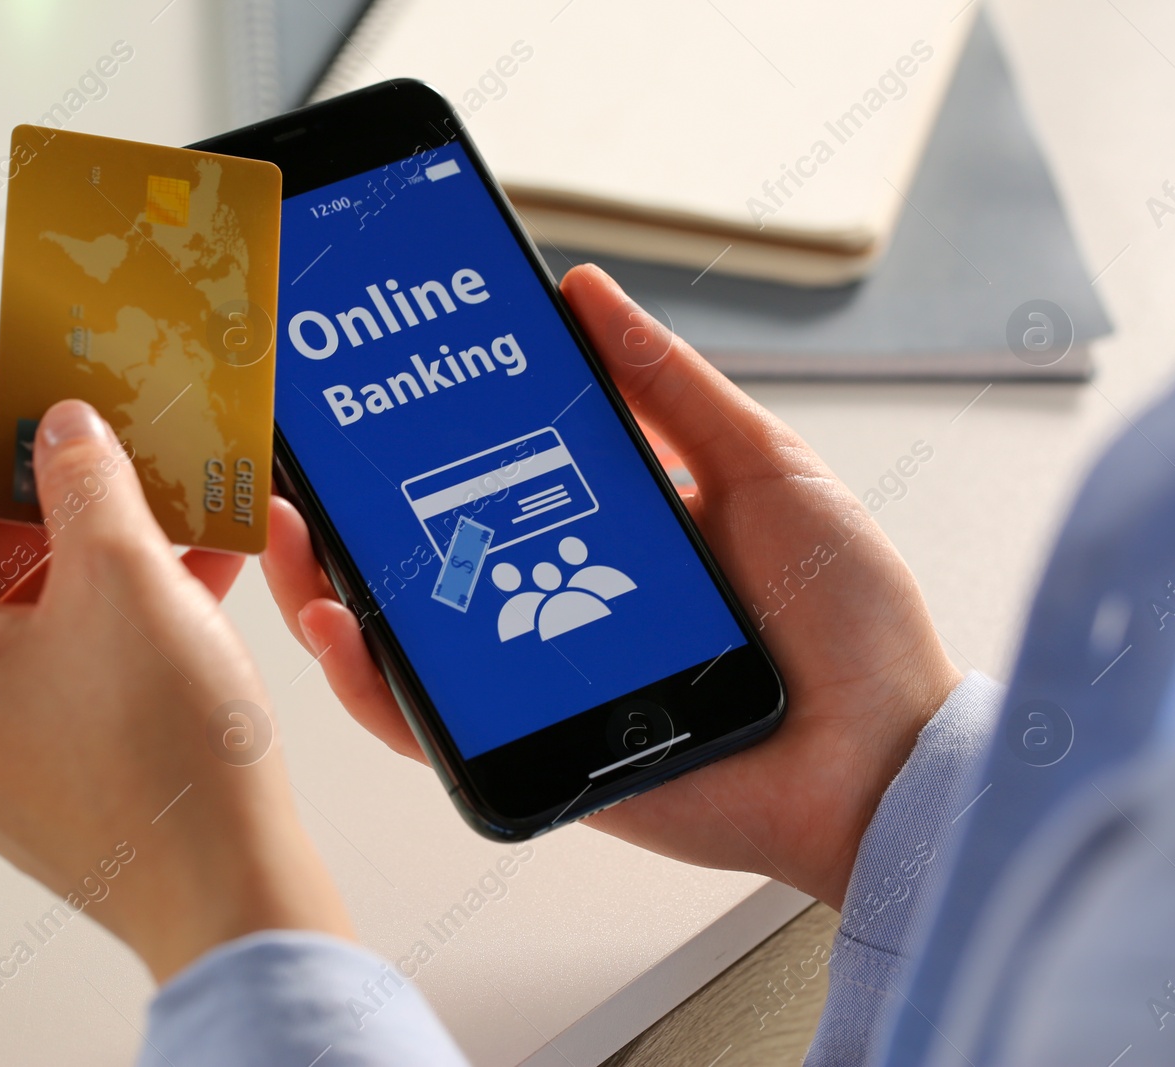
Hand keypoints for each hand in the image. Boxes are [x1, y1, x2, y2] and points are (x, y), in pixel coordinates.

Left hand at [0, 400, 351, 981]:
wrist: (227, 890)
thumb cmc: (162, 758)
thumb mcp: (125, 576)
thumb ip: (86, 482)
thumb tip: (63, 432)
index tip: (34, 419)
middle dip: (44, 503)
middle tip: (106, 460)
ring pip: (27, 620)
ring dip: (94, 556)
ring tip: (166, 514)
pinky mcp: (56, 775)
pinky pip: (70, 668)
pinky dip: (120, 615)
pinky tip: (195, 581)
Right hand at [261, 264, 961, 909]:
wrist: (882, 756)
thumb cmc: (844, 619)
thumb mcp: (761, 467)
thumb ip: (669, 389)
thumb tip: (584, 295)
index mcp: (602, 529)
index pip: (483, 475)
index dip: (416, 439)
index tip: (364, 390)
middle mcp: (553, 599)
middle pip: (423, 557)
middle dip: (345, 512)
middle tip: (298, 462)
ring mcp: (535, 677)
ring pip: (405, 638)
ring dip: (329, 586)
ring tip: (291, 535)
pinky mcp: (533, 754)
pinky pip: (431, 729)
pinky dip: (373, 685)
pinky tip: (342, 630)